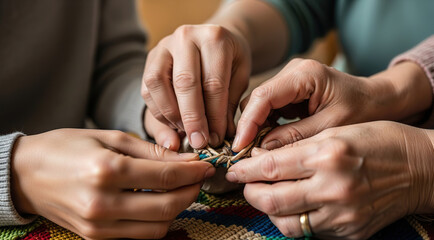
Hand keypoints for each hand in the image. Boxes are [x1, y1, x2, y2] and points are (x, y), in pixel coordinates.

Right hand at [11, 129, 214, 238]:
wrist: (25, 174)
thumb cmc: (65, 147)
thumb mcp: (109, 137)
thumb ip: (150, 152)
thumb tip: (185, 161)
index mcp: (107, 171)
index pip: (165, 178)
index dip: (193, 173)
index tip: (206, 166)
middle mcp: (103, 203)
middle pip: (167, 207)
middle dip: (191, 192)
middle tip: (198, 178)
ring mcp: (98, 226)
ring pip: (157, 227)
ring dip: (177, 209)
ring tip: (181, 190)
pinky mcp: (95, 237)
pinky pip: (138, 234)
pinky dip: (156, 220)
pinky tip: (159, 201)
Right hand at [142, 24, 250, 148]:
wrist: (214, 41)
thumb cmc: (230, 63)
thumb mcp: (239, 79)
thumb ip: (228, 105)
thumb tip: (216, 138)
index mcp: (215, 38)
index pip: (213, 83)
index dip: (214, 116)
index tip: (216, 139)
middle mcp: (186, 37)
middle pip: (185, 82)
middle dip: (192, 118)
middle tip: (199, 142)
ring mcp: (164, 45)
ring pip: (158, 83)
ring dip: (171, 114)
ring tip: (185, 132)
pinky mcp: (151, 57)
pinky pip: (148, 88)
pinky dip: (159, 111)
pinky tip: (174, 123)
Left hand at [226, 121, 433, 238]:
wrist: (421, 168)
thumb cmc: (380, 141)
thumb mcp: (337, 131)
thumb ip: (298, 146)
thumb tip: (262, 159)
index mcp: (328, 154)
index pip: (271, 167)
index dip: (245, 169)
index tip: (234, 167)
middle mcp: (334, 187)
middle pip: (271, 200)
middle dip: (249, 192)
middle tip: (244, 183)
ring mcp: (343, 214)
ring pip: (286, 222)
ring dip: (268, 209)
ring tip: (265, 195)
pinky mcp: (350, 232)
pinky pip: (309, 232)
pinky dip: (293, 220)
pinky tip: (291, 206)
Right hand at [232, 59, 431, 150]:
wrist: (378, 99)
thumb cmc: (363, 110)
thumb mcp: (330, 127)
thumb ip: (295, 137)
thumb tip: (261, 151)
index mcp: (305, 74)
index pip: (264, 96)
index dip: (248, 123)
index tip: (240, 147)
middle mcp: (293, 72)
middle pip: (256, 99)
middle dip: (250, 127)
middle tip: (248, 155)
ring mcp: (289, 80)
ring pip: (259, 105)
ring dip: (257, 128)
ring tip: (260, 152)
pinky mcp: (289, 91)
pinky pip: (269, 109)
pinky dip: (267, 126)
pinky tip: (272, 143)